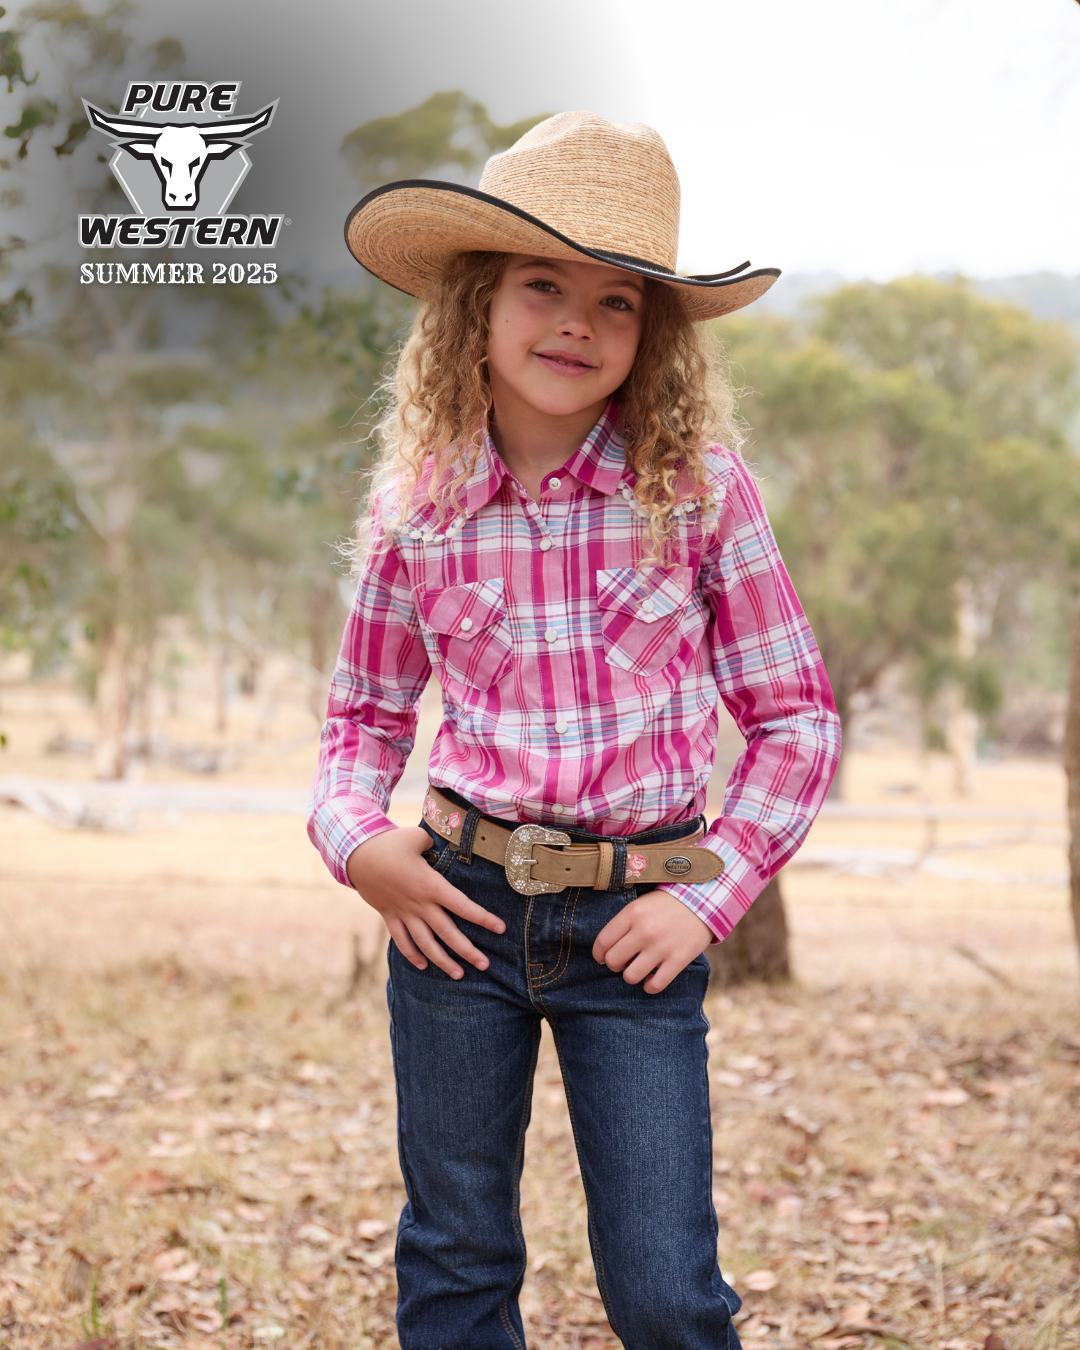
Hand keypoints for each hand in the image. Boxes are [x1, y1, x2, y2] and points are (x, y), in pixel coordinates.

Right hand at [346, 827, 504, 979]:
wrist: (355, 855)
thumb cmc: (389, 843)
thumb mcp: (417, 837)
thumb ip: (434, 844)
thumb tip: (442, 845)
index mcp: (431, 885)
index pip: (463, 906)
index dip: (483, 918)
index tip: (501, 928)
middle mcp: (420, 904)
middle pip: (447, 933)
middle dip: (467, 951)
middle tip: (485, 965)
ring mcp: (403, 913)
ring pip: (426, 943)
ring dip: (442, 961)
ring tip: (458, 975)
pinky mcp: (389, 915)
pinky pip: (401, 940)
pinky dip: (412, 954)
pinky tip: (423, 965)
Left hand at [592, 890, 711, 993]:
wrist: (702, 901)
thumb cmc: (666, 905)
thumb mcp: (640, 905)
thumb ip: (623, 923)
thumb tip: (606, 950)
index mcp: (632, 914)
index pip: (603, 942)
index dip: (598, 954)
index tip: (602, 957)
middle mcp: (644, 931)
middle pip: (613, 961)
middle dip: (614, 965)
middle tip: (622, 962)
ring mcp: (661, 947)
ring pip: (630, 976)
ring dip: (631, 976)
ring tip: (637, 969)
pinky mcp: (678, 960)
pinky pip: (655, 985)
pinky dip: (649, 986)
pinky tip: (651, 979)